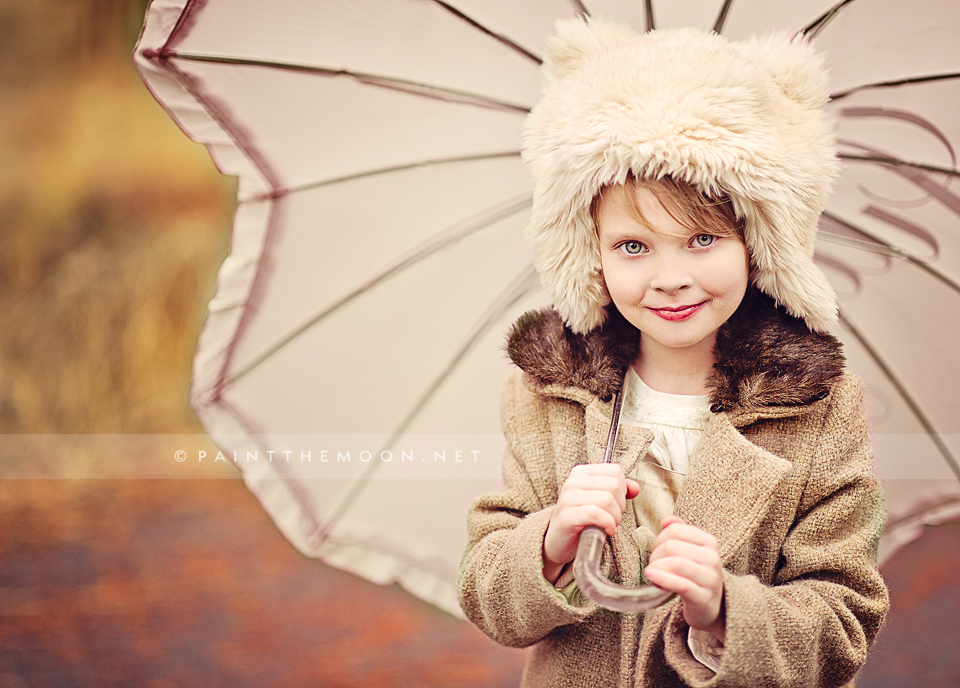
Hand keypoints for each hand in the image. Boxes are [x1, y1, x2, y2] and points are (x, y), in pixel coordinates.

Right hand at [542, 464, 639, 582]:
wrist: (559, 543)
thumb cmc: (582, 521)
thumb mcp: (600, 501)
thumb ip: (619, 491)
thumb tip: (635, 487)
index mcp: (581, 472)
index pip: (615, 471)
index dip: (622, 490)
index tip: (614, 504)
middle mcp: (572, 481)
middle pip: (614, 485)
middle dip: (620, 505)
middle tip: (612, 517)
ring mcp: (568, 498)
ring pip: (607, 499)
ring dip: (615, 517)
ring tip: (608, 524)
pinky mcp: (567, 516)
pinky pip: (597, 514)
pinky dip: (608, 524)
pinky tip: (606, 530)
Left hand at [644, 515, 725, 642]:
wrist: (711, 607)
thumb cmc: (695, 576)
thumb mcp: (690, 551)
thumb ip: (679, 532)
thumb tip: (667, 520)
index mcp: (709, 542)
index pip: (675, 530)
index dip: (659, 539)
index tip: (657, 551)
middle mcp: (713, 558)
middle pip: (672, 546)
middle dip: (655, 555)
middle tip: (653, 565)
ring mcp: (710, 579)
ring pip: (675, 563)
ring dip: (656, 567)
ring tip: (651, 574)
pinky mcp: (703, 598)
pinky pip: (680, 584)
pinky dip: (661, 578)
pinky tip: (651, 577)